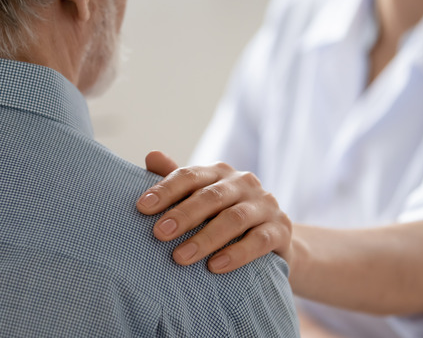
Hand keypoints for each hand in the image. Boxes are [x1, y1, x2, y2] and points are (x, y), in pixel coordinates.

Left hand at [138, 151, 292, 273]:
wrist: (272, 238)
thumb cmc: (225, 215)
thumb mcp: (201, 198)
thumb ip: (177, 181)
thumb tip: (150, 155)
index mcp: (220, 173)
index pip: (190, 176)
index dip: (166, 189)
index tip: (142, 207)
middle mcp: (244, 183)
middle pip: (211, 196)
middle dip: (183, 215)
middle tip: (158, 234)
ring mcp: (265, 205)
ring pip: (235, 219)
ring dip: (206, 239)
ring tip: (180, 258)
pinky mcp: (281, 229)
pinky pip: (259, 241)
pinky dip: (237, 253)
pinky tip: (215, 266)